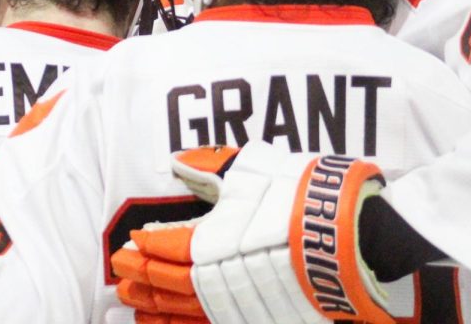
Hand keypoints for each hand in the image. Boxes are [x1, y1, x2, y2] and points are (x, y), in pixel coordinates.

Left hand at [112, 143, 392, 323]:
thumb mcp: (250, 170)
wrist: (351, 239)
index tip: (128, 245)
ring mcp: (239, 305)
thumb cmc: (299, 197)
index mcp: (210, 242)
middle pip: (169, 285)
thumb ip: (209, 167)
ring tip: (133, 304)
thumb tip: (178, 162)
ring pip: (185, 313)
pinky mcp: (258, 319)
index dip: (145, 249)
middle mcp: (217, 279)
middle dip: (141, 280)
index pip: (166, 249)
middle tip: (120, 276)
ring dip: (155, 308)